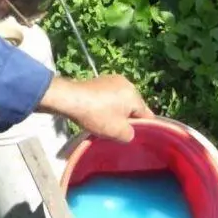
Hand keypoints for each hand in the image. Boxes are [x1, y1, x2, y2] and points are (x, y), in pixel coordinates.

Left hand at [39, 74, 154, 142]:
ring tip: (105, 123)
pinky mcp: (100, 80)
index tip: (131, 136)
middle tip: (116, 132)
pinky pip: (110, 96)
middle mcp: (127, 84)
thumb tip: (130, 133)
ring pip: (122, 102)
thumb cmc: (97, 115)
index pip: (147, 115)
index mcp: (135, 95)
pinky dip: (107, 106)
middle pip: (134, 107)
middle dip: (127, 119)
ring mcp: (113, 80)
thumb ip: (131, 135)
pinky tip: (97, 114)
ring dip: (116, 112)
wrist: (70, 99)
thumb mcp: (118, 132)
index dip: (142, 128)